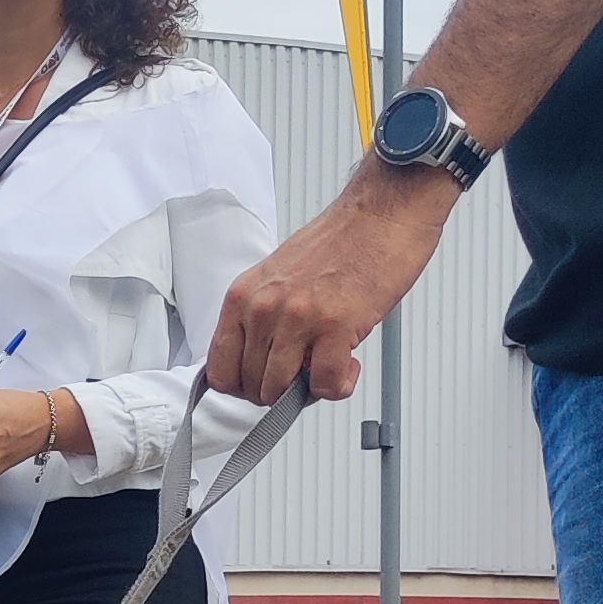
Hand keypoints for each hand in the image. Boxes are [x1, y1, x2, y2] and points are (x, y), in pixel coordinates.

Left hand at [206, 160, 452, 404]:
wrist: (383, 211)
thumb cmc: (342, 240)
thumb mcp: (280, 277)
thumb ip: (265, 319)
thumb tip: (265, 361)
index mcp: (244, 295)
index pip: (219, 369)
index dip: (243, 387)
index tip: (265, 383)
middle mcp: (264, 307)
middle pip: (251, 386)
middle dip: (280, 391)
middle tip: (305, 373)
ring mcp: (297, 318)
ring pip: (280, 391)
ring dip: (308, 391)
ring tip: (328, 367)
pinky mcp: (335, 326)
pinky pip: (325, 385)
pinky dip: (339, 386)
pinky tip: (349, 364)